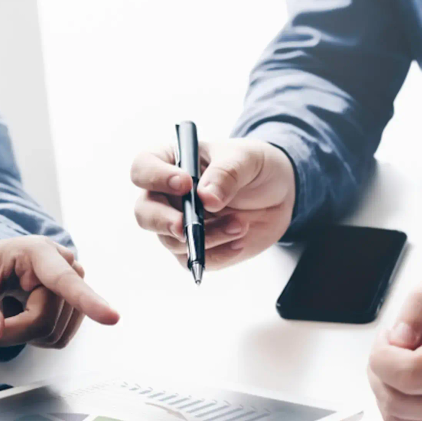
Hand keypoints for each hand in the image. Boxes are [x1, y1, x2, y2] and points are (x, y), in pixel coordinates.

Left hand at [0, 236, 119, 347]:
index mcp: (38, 252)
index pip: (65, 281)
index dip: (89, 301)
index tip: (112, 317)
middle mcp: (67, 266)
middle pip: (45, 322)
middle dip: (13, 330)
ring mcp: (78, 287)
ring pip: (55, 335)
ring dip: (24, 334)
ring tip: (11, 309)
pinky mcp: (78, 307)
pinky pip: (59, 339)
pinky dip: (36, 337)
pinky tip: (26, 315)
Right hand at [131, 138, 294, 269]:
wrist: (278, 194)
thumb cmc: (254, 167)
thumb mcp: (247, 159)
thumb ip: (227, 174)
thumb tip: (207, 198)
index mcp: (171, 162)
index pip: (143, 168)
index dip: (156, 178)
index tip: (185, 184)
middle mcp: (167, 196)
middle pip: (144, 213)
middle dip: (164, 222)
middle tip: (186, 226)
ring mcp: (179, 225)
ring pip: (172, 241)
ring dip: (206, 238)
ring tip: (240, 225)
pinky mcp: (196, 248)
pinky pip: (195, 261)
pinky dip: (218, 255)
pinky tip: (240, 241)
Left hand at [368, 276, 421, 420]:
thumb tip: (398, 340)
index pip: (408, 374)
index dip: (383, 355)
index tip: (391, 339)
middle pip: (395, 400)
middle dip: (381, 371)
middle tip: (394, 351)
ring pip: (392, 419)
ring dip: (384, 390)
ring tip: (403, 368)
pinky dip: (394, 410)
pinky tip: (409, 391)